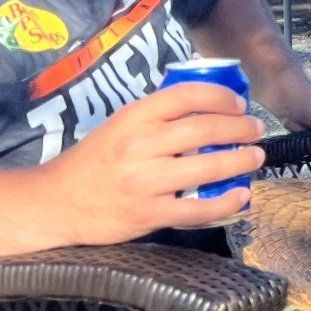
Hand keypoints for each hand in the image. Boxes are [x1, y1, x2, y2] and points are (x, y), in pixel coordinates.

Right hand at [39, 84, 267, 244]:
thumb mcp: (118, 126)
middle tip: (256, 130)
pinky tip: (242, 196)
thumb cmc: (92, 162)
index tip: (239, 104)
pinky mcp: (148, 214)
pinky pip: (197, 209)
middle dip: (241, 128)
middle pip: (205, 129)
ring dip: (241, 161)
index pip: (187, 96)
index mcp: (133, 118)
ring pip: (209, 167)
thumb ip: (155, 118)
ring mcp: (145, 182)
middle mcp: (140, 146)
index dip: (221, 96)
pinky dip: (226, 203)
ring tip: (256, 157)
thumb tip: (206, 107)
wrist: (54, 203)